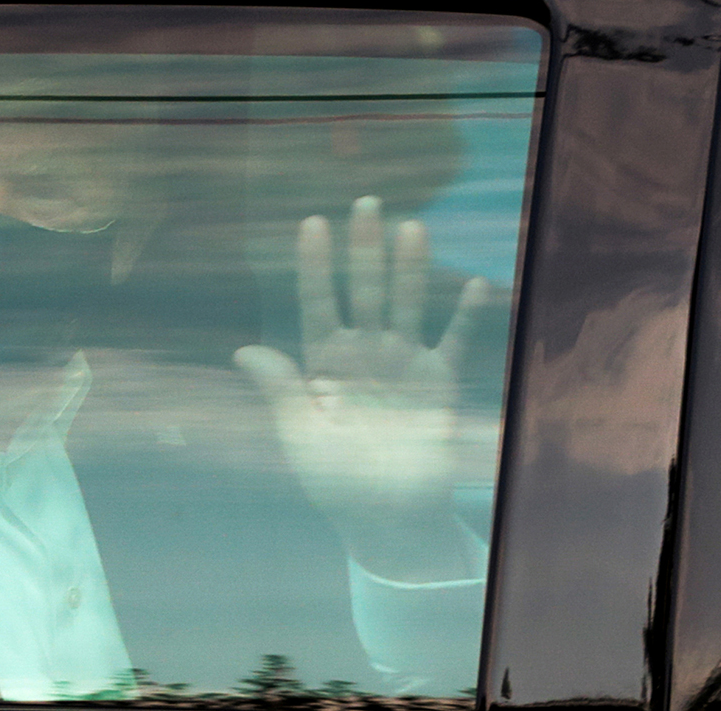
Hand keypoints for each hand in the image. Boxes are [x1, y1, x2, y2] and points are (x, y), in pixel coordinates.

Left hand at [235, 196, 490, 580]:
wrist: (389, 517)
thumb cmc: (336, 482)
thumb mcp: (301, 437)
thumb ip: (281, 390)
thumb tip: (243, 350)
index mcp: (324, 364)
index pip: (317, 302)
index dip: (315, 265)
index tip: (313, 223)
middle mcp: (364, 354)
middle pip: (364, 290)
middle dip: (364, 248)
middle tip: (366, 203)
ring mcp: (403, 363)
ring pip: (407, 303)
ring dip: (410, 267)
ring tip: (411, 227)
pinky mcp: (439, 382)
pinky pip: (454, 340)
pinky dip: (466, 315)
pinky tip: (476, 283)